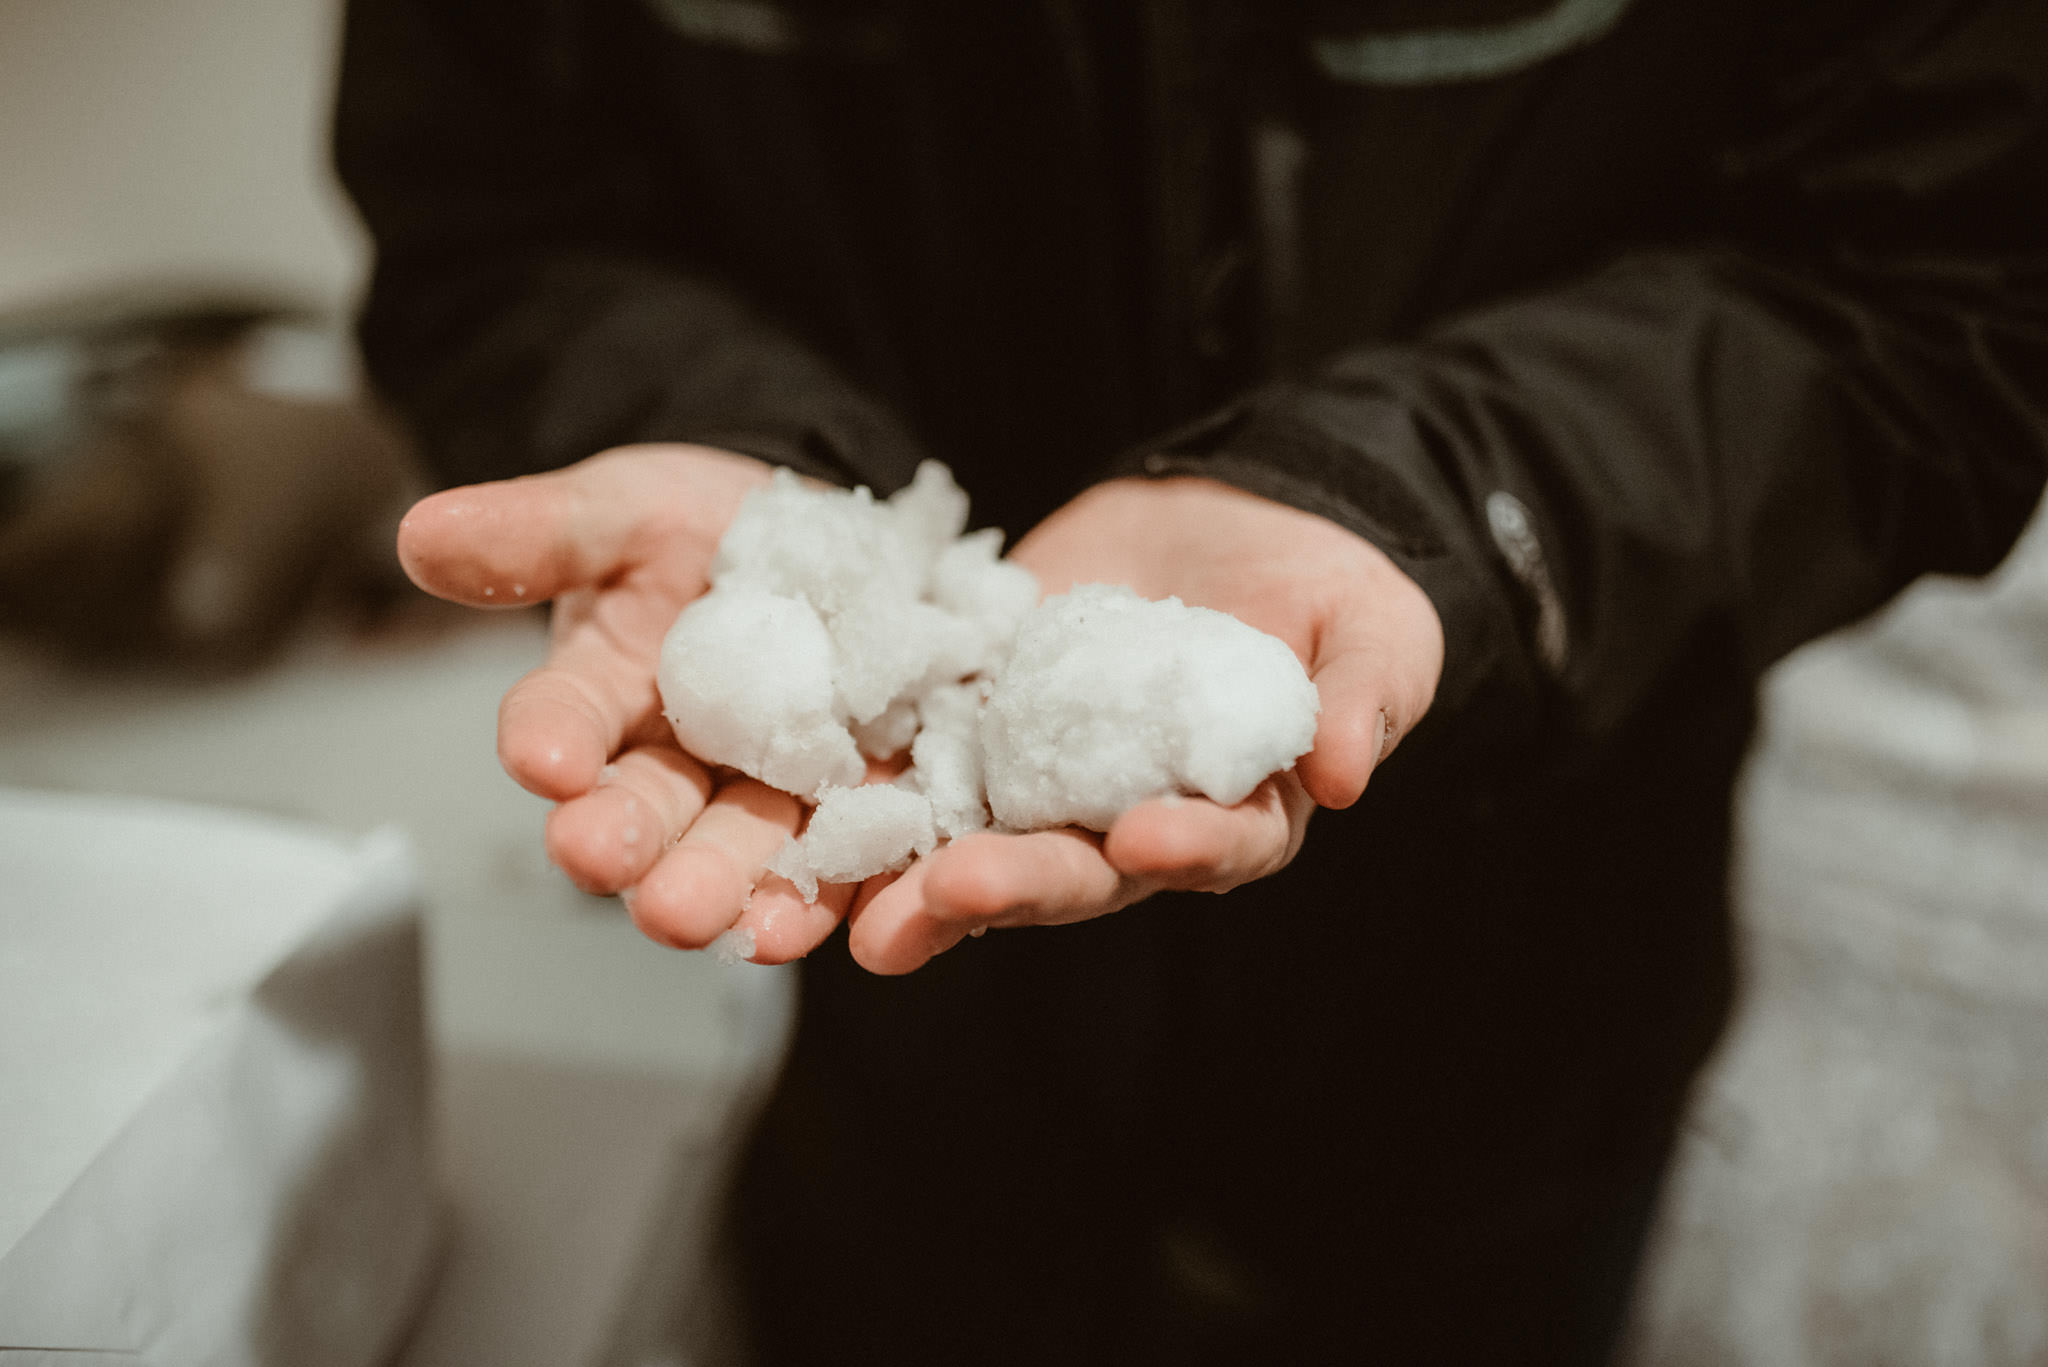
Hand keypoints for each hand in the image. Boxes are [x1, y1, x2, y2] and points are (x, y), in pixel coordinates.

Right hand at [396, 444, 857, 959]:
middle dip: (623, 840)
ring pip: (739, 851)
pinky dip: (828, 896)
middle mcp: (677, 762)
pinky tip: (801, 921)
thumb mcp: (624, 510)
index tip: (542, 755)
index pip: (559, 720)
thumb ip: (538, 531)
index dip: (547, 737)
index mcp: (603, 695)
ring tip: (699, 914)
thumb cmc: (705, 533)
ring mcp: (767, 790)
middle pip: (644, 812)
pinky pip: (843, 860)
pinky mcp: (856, 805)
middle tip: (600, 857)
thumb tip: (421, 533)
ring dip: (719, 889)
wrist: (832, 545)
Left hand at [843, 476, 1443, 973]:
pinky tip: (803, 815)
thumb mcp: (1374, 631)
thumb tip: (1344, 774)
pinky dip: (863, 790)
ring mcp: (1043, 777)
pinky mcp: (977, 721)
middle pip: (1070, 867)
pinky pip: (916, 762)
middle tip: (947, 897)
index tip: (1145, 837)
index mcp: (1231, 816)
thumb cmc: (1330, 593)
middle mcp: (1126, 819)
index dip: (1182, 848)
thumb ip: (1365, 696)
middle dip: (1010, 885)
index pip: (1210, 848)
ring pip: (974, 839)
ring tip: (848, 914)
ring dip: (910, 879)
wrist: (1238, 524)